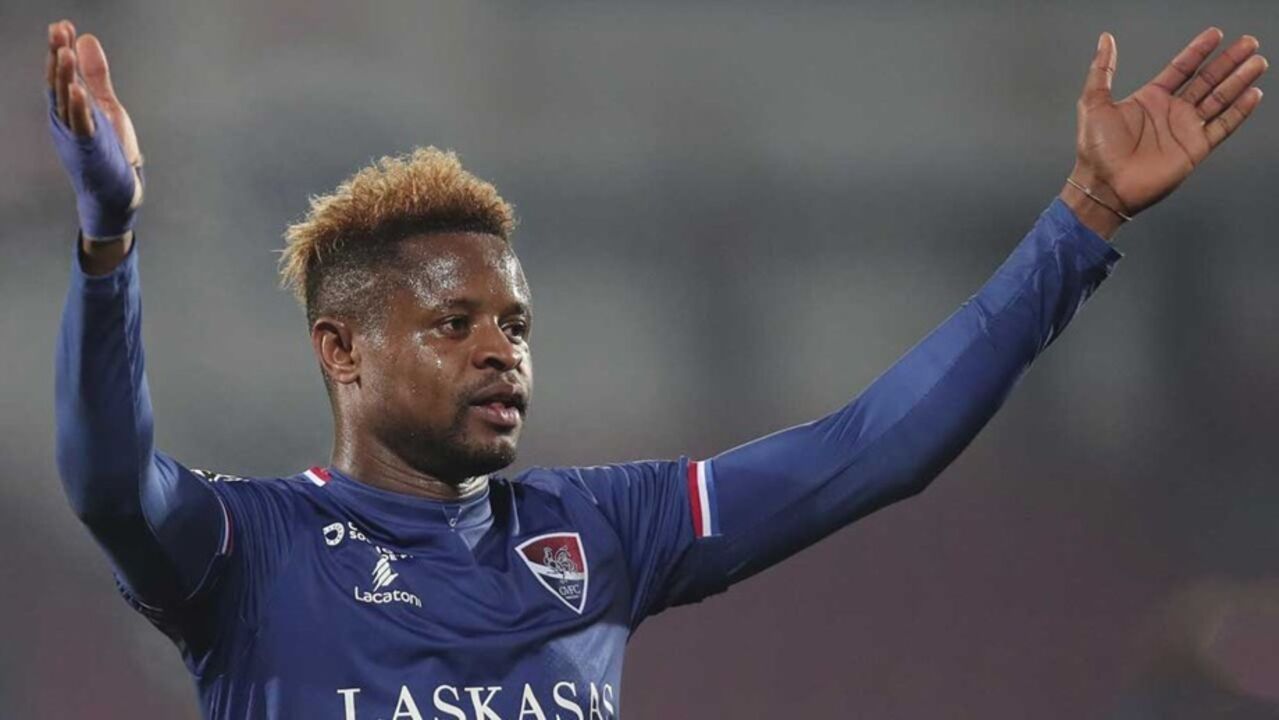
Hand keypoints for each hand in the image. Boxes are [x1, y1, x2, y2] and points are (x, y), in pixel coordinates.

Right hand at [46, 19, 142, 246]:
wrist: (115, 192)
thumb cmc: (110, 149)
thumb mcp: (104, 104)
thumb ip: (95, 75)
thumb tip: (85, 39)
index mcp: (68, 108)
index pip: (61, 74)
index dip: (60, 50)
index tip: (62, 25)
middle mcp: (66, 120)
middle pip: (58, 83)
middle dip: (58, 56)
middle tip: (57, 30)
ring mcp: (75, 135)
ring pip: (65, 102)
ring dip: (64, 77)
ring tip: (65, 51)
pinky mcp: (88, 149)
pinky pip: (81, 126)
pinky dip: (79, 107)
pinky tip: (77, 89)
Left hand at [1063, 29, 1266, 237]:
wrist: (1105, 185)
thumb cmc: (1096, 149)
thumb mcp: (1093, 102)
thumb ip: (1102, 70)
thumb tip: (1106, 40)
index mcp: (1150, 99)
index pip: (1181, 68)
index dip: (1198, 51)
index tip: (1215, 34)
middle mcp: (1171, 112)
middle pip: (1207, 80)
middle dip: (1228, 62)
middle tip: (1248, 43)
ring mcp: (1185, 129)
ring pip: (1219, 99)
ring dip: (1239, 80)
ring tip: (1257, 63)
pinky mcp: (1195, 148)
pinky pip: (1223, 126)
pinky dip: (1239, 111)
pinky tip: (1253, 94)